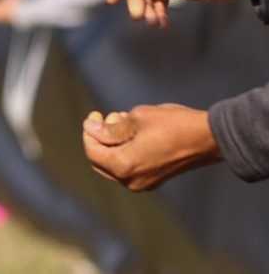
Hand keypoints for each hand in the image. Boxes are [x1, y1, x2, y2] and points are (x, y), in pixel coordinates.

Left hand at [82, 105, 219, 190]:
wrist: (210, 138)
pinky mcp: (153, 180)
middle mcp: (131, 181)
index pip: (92, 151)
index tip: (95, 114)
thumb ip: (110, 127)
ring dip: (112, 143)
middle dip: (98, 138)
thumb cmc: (173, 125)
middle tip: (106, 117)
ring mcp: (143, 183)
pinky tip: (133, 133)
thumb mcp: (136, 118)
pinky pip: (128, 167)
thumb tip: (91, 129)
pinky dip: (124, 151)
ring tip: (123, 121)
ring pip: (113, 165)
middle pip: (100, 161)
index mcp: (124, 166)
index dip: (89, 131)